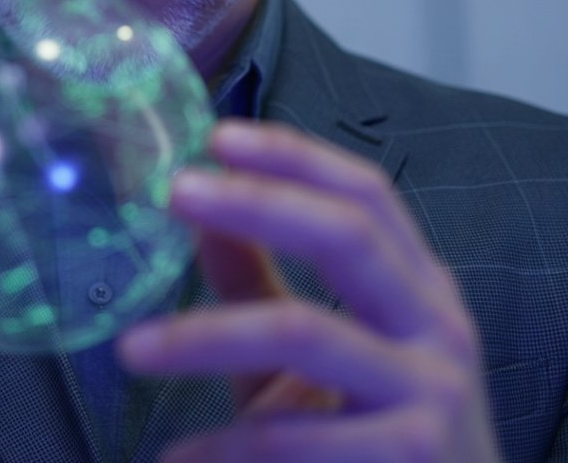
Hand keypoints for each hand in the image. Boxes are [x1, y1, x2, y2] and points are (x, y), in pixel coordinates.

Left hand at [119, 120, 500, 462]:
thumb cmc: (368, 439)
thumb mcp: (310, 354)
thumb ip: (258, 285)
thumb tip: (199, 218)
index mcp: (419, 286)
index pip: (365, 193)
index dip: (297, 156)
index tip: (219, 136)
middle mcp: (437, 326)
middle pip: (348, 234)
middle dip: (258, 202)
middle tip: (177, 189)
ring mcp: (432, 394)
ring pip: (302, 330)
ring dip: (202, 337)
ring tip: (131, 349)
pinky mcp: (412, 459)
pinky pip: (292, 438)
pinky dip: (221, 448)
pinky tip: (173, 460)